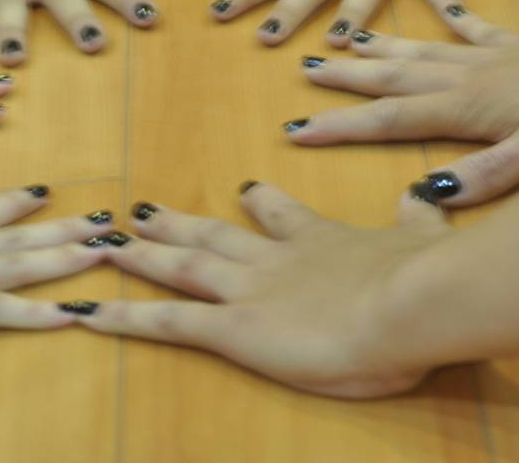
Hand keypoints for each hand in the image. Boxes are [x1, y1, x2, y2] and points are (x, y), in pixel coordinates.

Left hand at [72, 183, 446, 398]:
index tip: (244, 189)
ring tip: (110, 243)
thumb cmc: (426, 277)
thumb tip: (423, 193)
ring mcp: (249, 291)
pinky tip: (91, 311)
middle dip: (177, 224)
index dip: (260, 202)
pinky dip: (126, 316)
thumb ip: (418, 218)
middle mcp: (275, 260)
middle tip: (142, 210)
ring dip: (144, 255)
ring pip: (182, 268)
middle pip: (214, 236)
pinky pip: (169, 322)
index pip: (281, 215)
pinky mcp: (235, 329)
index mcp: (322, 241)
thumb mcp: (427, 240)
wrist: (412, 299)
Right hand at [287, 20, 518, 205]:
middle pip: (393, 79)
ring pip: (422, 52)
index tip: (296, 130)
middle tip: (304, 71)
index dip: (340, 127)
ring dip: (380, 50)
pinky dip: (450, 23)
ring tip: (344, 42)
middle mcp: (468, 78)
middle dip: (346, 80)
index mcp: (467, 108)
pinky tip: (439, 17)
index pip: (390, 120)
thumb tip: (428, 192)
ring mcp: (493, 59)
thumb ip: (489, 174)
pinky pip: (474, 31)